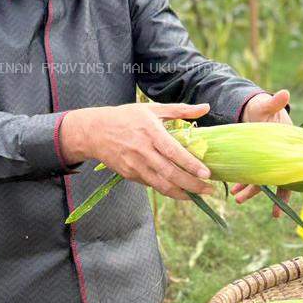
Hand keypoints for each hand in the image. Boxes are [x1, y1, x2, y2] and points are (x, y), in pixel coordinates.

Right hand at [59, 102, 214, 200]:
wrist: (94, 131)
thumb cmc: (125, 117)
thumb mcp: (152, 109)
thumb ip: (180, 110)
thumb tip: (206, 107)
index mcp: (150, 132)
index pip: (173, 152)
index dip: (190, 164)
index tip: (207, 174)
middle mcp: (142, 151)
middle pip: (170, 173)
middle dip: (191, 185)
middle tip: (209, 189)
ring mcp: (135, 165)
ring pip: (161, 185)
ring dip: (181, 193)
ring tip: (197, 195)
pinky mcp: (129, 174)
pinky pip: (151, 184)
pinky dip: (166, 189)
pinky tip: (179, 190)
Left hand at [235, 89, 291, 211]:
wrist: (253, 108)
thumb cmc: (263, 108)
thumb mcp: (266, 106)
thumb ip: (274, 103)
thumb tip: (284, 92)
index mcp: (287, 147)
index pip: (291, 171)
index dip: (288, 189)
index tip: (280, 207)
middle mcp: (278, 157)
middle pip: (276, 179)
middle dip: (267, 195)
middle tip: (258, 207)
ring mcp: (265, 160)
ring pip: (260, 179)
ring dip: (249, 190)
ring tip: (237, 198)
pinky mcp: (253, 160)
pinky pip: (249, 174)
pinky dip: (242, 181)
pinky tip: (233, 189)